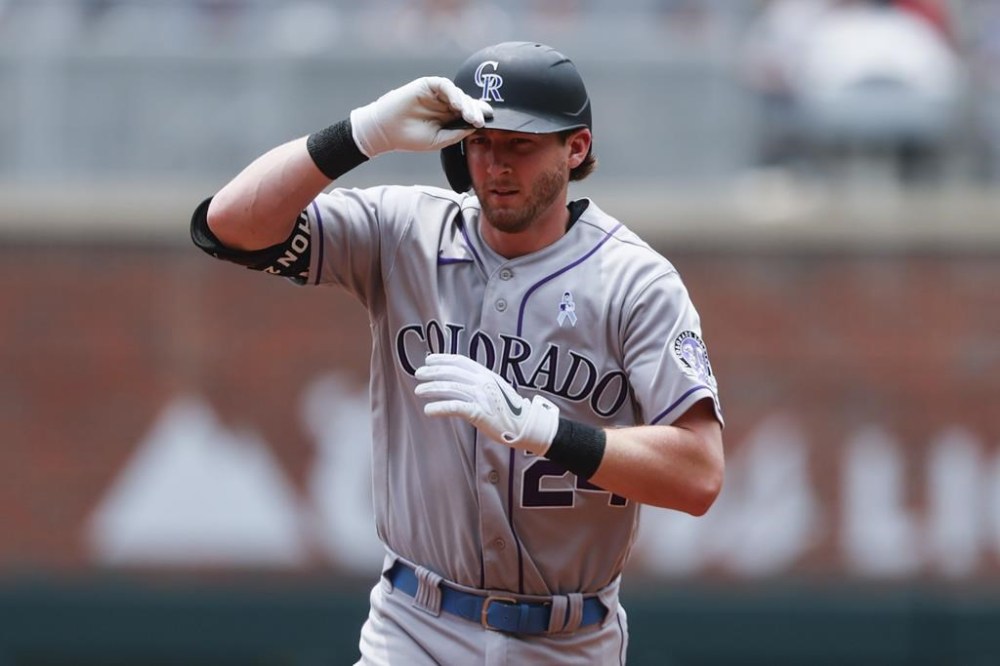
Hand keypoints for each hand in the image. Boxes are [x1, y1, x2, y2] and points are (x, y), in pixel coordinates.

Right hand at [350, 77, 492, 157]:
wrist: (387, 131)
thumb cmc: (411, 137)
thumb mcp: (438, 140)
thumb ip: (456, 133)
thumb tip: (475, 127)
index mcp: (450, 118)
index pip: (469, 114)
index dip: (479, 116)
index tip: (487, 123)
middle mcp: (446, 104)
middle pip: (467, 103)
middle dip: (475, 111)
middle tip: (480, 121)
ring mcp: (437, 94)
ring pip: (459, 94)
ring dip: (466, 104)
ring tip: (469, 115)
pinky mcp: (428, 85)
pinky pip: (445, 85)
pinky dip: (453, 93)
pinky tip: (456, 104)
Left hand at [414, 353, 559, 455]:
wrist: (525, 425)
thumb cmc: (508, 409)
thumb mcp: (495, 387)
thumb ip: (479, 381)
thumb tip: (459, 377)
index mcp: (486, 374)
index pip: (461, 361)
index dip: (443, 359)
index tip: (429, 360)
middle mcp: (483, 382)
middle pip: (452, 373)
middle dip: (433, 372)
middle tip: (418, 374)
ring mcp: (481, 396)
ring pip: (450, 388)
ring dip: (432, 389)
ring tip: (419, 390)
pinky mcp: (479, 412)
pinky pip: (454, 407)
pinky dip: (439, 408)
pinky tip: (429, 410)